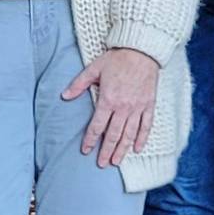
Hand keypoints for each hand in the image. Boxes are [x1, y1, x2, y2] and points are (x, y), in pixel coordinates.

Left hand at [62, 47, 158, 167]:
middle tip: (101, 164)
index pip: (97, 125)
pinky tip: (137, 148)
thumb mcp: (94, 68)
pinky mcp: (149, 105)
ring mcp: (137, 107)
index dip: (90, 139)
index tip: (85, 150)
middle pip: (113, 134)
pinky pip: (146, 126)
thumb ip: (79, 84)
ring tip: (116, 162)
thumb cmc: (117, 59)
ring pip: (129, 134)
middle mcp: (123, 107)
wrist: (142, 51)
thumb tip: (64, 96)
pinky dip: (141, 138)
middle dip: (106, 151)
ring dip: (122, 150)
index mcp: (108, 99)